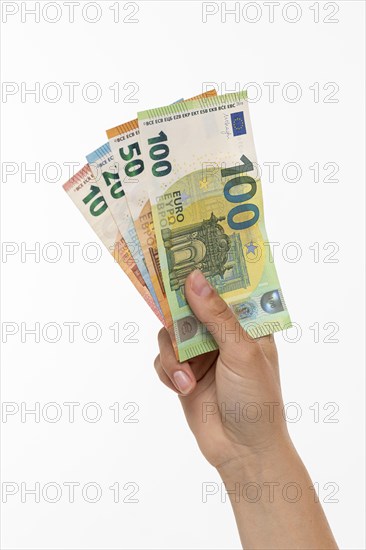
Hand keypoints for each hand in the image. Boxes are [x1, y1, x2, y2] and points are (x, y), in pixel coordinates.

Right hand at [154, 269, 290, 471]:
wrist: (242, 452)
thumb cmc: (256, 400)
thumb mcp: (242, 352)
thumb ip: (216, 316)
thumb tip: (194, 278)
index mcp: (246, 325)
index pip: (226, 288)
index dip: (207, 272)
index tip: (185, 256)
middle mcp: (222, 334)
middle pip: (190, 306)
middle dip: (178, 312)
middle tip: (166, 303)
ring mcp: (201, 353)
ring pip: (170, 334)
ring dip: (173, 357)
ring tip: (187, 379)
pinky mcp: (183, 373)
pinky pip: (162, 360)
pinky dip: (168, 373)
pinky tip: (183, 389)